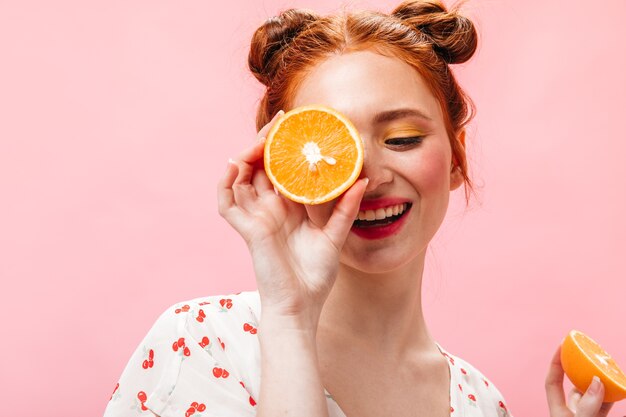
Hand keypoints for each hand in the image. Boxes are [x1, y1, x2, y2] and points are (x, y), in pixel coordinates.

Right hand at [217, 111, 367, 329]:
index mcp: (288, 208)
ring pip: (240, 178)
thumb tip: (363, 181)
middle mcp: (269, 209)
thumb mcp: (334, 236)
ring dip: (247, 155)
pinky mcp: (248, 230)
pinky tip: (235, 164)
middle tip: (280, 122)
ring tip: (262, 138)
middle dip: (265, 143)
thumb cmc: (315, 276)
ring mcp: (256, 218)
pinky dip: (225, 182)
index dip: (284, 147)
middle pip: (259, 167)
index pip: (281, 170)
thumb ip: (345, 208)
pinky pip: (227, 202)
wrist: (302, 307)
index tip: (296, 125)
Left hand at [545, 344, 614, 416]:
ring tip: (607, 371)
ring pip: (592, 396)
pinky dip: (611, 397)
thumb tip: (597, 381)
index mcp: (558, 411)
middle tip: (592, 358)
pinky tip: (618, 388)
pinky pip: (604, 406)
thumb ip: (586, 405)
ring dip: (600, 384)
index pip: (552, 381)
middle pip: (575, 386)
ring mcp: (584, 416)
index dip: (555, 362)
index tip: (561, 345)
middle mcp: (570, 412)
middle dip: (583, 372)